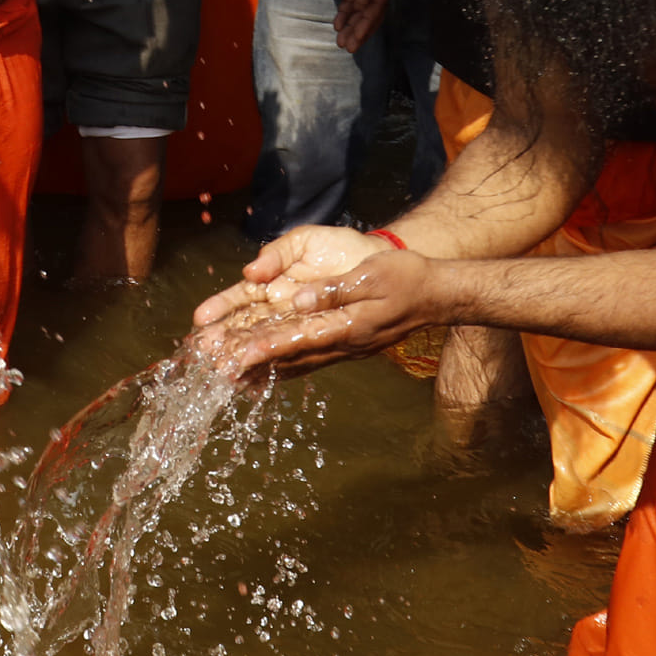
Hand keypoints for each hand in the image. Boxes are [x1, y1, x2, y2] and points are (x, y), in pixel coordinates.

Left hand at [189, 227, 436, 379]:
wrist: (436, 295)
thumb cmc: (406, 278)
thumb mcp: (372, 275)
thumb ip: (335, 289)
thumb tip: (300, 299)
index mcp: (347, 327)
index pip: (299, 340)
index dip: (266, 348)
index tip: (238, 356)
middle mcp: (342, 344)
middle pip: (291, 358)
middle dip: (254, 365)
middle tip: (219, 372)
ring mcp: (344, 348)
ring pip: (297, 363)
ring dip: (264, 371)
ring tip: (231, 380)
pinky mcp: (346, 345)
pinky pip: (308, 361)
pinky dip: (283, 368)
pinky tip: (266, 374)